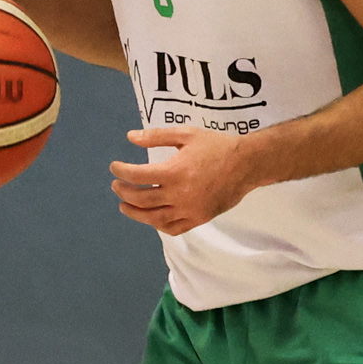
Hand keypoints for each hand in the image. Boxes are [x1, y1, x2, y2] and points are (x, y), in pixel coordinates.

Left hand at [115, 126, 263, 235]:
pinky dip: (159, 225)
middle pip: (141, 200)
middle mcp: (180, 194)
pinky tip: (151, 217)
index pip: (137, 176)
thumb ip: (156, 136)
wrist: (248, 164)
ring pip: (154, 219)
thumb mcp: (186, 134)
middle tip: (116, 186)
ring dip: (135, 213)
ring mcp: (190, 209)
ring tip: (125, 206)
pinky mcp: (199, 218)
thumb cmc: (217, 146)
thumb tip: (130, 137)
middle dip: (123, 193)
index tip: (114, 168)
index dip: (121, 172)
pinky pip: (173, 229)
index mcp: (174, 172)